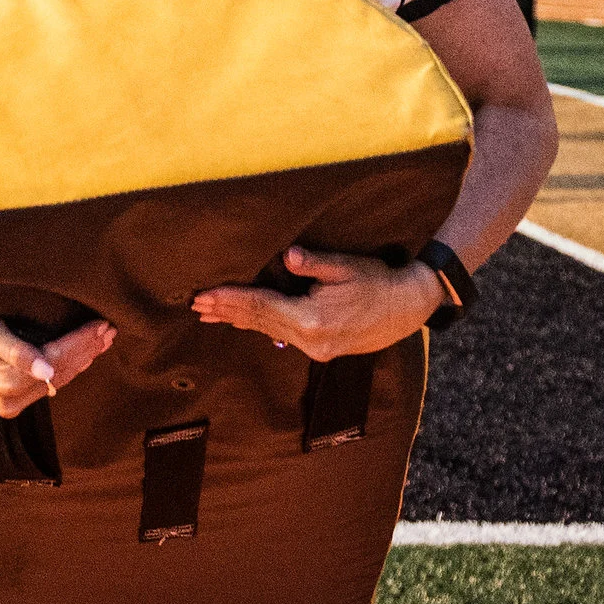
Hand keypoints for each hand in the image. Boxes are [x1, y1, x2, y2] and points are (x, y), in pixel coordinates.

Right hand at [0, 308, 114, 417]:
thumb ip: (16, 351)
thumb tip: (47, 372)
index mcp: (9, 380)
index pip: (58, 360)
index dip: (82, 342)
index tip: (103, 324)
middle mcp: (12, 398)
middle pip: (61, 372)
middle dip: (86, 350)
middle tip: (109, 329)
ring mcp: (9, 405)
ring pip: (56, 382)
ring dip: (80, 361)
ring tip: (100, 341)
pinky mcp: (7, 406)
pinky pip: (44, 389)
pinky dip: (64, 372)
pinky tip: (77, 360)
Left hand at [191, 246, 442, 360]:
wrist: (408, 308)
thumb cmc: (378, 282)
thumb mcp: (346, 266)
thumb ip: (313, 263)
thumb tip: (287, 255)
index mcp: (313, 320)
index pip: (262, 307)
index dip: (232, 298)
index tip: (206, 293)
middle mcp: (310, 340)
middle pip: (258, 321)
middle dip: (226, 310)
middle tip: (195, 303)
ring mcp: (315, 348)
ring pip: (267, 330)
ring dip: (237, 320)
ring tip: (208, 314)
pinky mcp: (320, 348)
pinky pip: (280, 334)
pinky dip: (257, 326)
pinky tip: (239, 323)